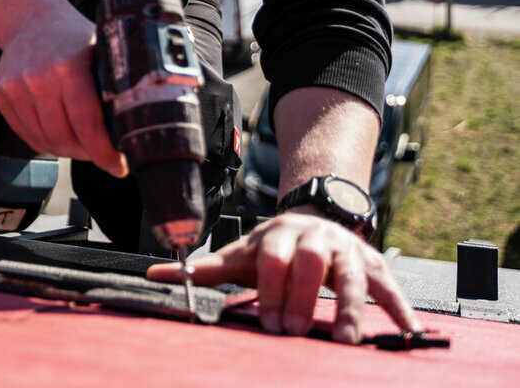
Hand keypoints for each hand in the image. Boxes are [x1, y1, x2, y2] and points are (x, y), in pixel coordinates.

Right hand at [0, 0, 125, 175]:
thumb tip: (142, 124)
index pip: (87, 125)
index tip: (118, 165)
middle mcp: (38, 77)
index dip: (104, 153)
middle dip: (88, 154)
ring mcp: (16, 87)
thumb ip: (118, 84)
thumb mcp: (102, 51)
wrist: (31, 18)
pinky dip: (45, 141)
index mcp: (69, 67)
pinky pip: (26, 135)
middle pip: (65, 139)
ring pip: (45, 142)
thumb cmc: (72, 37)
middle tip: (101, 152)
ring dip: (66, 149)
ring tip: (81, 140)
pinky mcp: (1, 95)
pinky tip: (58, 130)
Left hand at [145, 209, 421, 343]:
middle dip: (303, 296)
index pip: (273, 258)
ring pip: (353, 274)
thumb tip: (154, 276)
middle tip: (293, 331)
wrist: (316, 219)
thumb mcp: (241, 255)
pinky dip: (400, 307)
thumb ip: (204, 269)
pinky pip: (390, 285)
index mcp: (280, 235)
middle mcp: (316, 237)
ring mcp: (348, 250)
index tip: (268, 323)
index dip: (270, 289)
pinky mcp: (375, 264)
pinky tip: (408, 332)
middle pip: (312, 262)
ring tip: (346, 341)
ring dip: (351, 306)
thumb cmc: (273, 249)